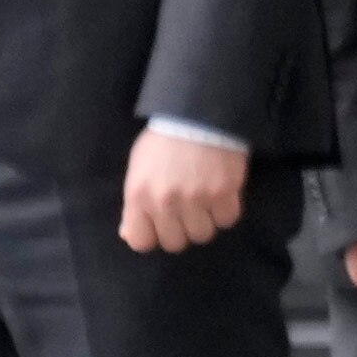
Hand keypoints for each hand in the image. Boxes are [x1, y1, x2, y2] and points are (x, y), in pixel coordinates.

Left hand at [118, 129, 249, 254]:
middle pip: (175, 243)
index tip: (161, 225)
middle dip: (181, 230)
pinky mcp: (225, 192)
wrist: (200, 113)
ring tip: (206, 203)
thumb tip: (129, 233)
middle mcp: (165, 202)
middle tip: (187, 212)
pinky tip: (222, 196)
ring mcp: (196, 198)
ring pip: (203, 235)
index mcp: (139, 195)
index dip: (153, 235)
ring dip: (205, 222)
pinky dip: (226, 211)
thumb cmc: (164, 140)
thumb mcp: (138, 168)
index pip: (141, 242)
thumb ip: (133, 203)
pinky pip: (227, 220)